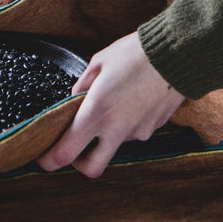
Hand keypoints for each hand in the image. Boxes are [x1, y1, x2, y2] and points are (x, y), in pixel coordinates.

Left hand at [38, 32, 184, 177]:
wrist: (178, 54)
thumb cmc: (135, 53)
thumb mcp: (98, 62)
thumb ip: (82, 85)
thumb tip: (75, 99)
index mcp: (96, 112)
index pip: (66, 151)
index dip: (50, 160)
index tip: (44, 159)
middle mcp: (116, 129)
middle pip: (92, 168)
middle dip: (79, 163)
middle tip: (75, 146)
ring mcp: (137, 132)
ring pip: (114, 146)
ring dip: (106, 135)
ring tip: (112, 103)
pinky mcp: (153, 129)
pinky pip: (132, 132)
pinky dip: (126, 123)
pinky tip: (131, 100)